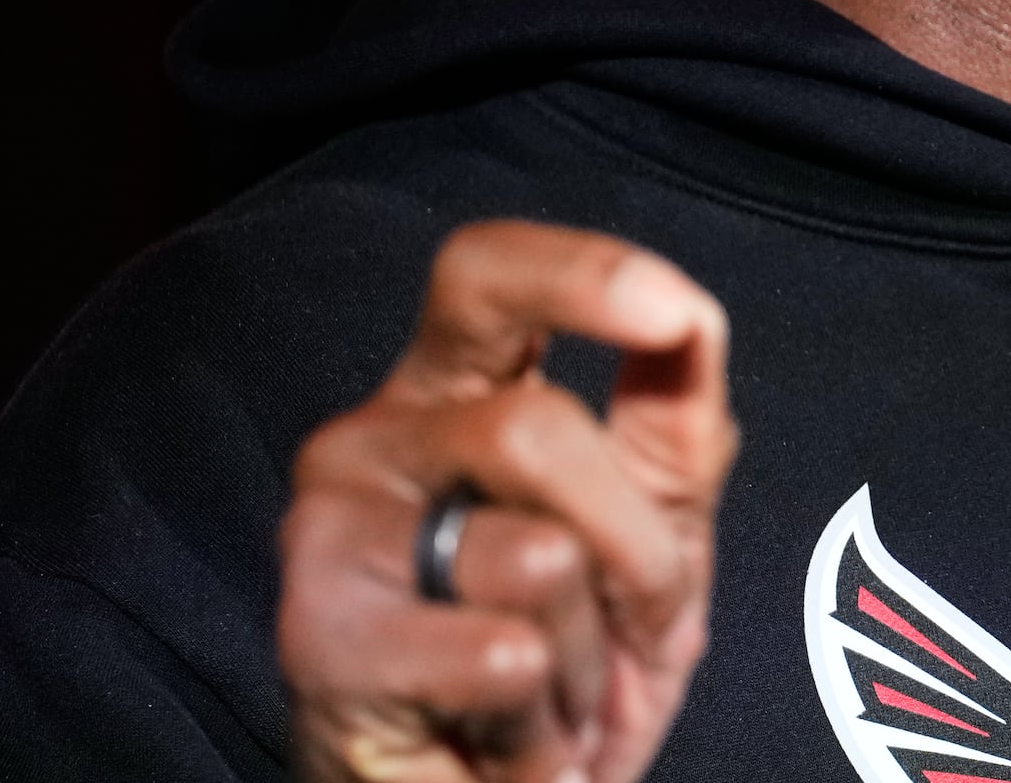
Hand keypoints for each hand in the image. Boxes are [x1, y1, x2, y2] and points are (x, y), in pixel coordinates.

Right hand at [280, 222, 738, 782]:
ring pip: (532, 556)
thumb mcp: (655, 535)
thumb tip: (692, 319)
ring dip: (584, 656)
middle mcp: (375, 442)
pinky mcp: (318, 638)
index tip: (670, 311)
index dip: (577, 274)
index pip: (483, 276)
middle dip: (634, 550)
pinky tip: (495, 740)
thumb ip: (676, 425)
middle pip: (538, 429)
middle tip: (622, 629)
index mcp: (453, 392)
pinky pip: (498, 653)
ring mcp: (331, 533)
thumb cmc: (566, 661)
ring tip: (542, 689)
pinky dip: (538, 719)